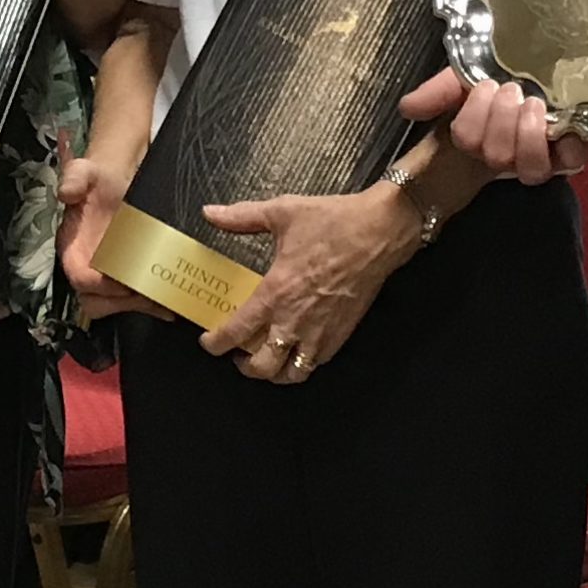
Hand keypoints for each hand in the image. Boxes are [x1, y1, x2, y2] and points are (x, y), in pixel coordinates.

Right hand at [56, 152, 175, 323]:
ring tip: (165, 298)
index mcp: (72, 248)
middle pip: (95, 302)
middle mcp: (87, 266)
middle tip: (147, 291)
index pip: (80, 279)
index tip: (125, 278)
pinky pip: (134, 300)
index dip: (101, 285)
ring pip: (116, 305)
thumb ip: (73, 179)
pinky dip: (152, 305)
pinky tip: (171, 303)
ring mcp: (107, 274)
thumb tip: (66, 192)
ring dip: (139, 304)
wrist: (116, 178)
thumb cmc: (98, 179)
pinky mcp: (127, 275)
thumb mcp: (83, 171)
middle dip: (121, 302)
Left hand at [200, 185, 418, 381]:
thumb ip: (241, 217)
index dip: (215, 344)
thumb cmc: (333, 222)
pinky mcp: (341, 333)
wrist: (379, 231)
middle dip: (244, 367)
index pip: (235, 333)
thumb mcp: (281, 212)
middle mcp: (295, 321)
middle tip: (238, 355)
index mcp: (275, 294)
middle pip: (262, 367)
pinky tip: (298, 349)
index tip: (208, 342)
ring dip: (275, 373)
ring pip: (292, 374)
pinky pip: (317, 362)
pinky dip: (302, 363)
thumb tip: (210, 212)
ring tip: (268, 360)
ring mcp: (320, 332)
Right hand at [401, 66, 580, 185]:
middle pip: (497, 157)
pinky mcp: (573, 152)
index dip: (473, 122)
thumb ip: (436, 92)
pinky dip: (570, 148)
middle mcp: (509, 154)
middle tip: (511, 90)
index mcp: (481, 137)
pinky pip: (573, 163)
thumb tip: (407, 108)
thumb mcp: (465, 79)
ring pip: (531, 170)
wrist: (544, 73)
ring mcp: (542, 157)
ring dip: (527, 135)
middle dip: (501, 120)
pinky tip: (563, 129)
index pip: (467, 143)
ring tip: (532, 104)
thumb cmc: (502, 82)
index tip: (482, 86)